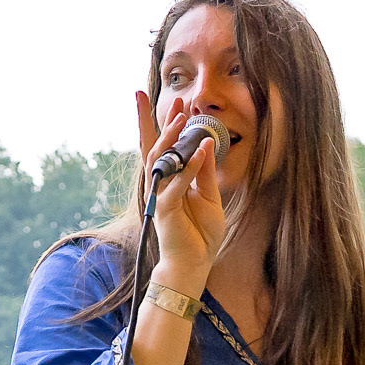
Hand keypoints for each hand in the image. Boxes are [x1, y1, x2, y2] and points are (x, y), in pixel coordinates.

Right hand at [136, 90, 224, 289]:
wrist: (194, 263)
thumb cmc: (200, 233)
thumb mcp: (209, 197)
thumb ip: (204, 172)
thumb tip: (206, 145)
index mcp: (169, 180)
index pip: (162, 147)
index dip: (162, 123)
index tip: (172, 100)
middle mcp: (160, 185)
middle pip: (155, 147)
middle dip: (164, 122)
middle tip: (176, 101)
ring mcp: (159, 196)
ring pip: (161, 161)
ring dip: (172, 139)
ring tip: (183, 118)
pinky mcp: (164, 210)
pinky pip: (177, 185)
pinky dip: (189, 168)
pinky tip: (199, 151)